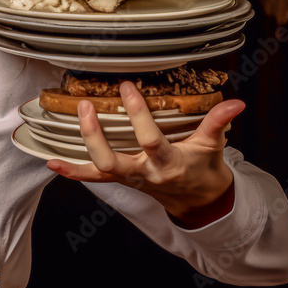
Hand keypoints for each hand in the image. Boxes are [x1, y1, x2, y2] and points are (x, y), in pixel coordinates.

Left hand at [46, 81, 241, 223]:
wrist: (198, 201)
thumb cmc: (203, 169)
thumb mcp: (213, 145)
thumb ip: (219, 122)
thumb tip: (237, 102)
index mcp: (167, 164)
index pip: (149, 139)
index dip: (137, 114)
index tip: (127, 86)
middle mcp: (144, 174)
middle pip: (111, 160)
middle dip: (94, 134)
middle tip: (85, 105)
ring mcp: (128, 178)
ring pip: (97, 169)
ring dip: (79, 146)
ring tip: (66, 121)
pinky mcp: (119, 180)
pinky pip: (91, 178)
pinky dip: (71, 171)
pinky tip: (50, 161)